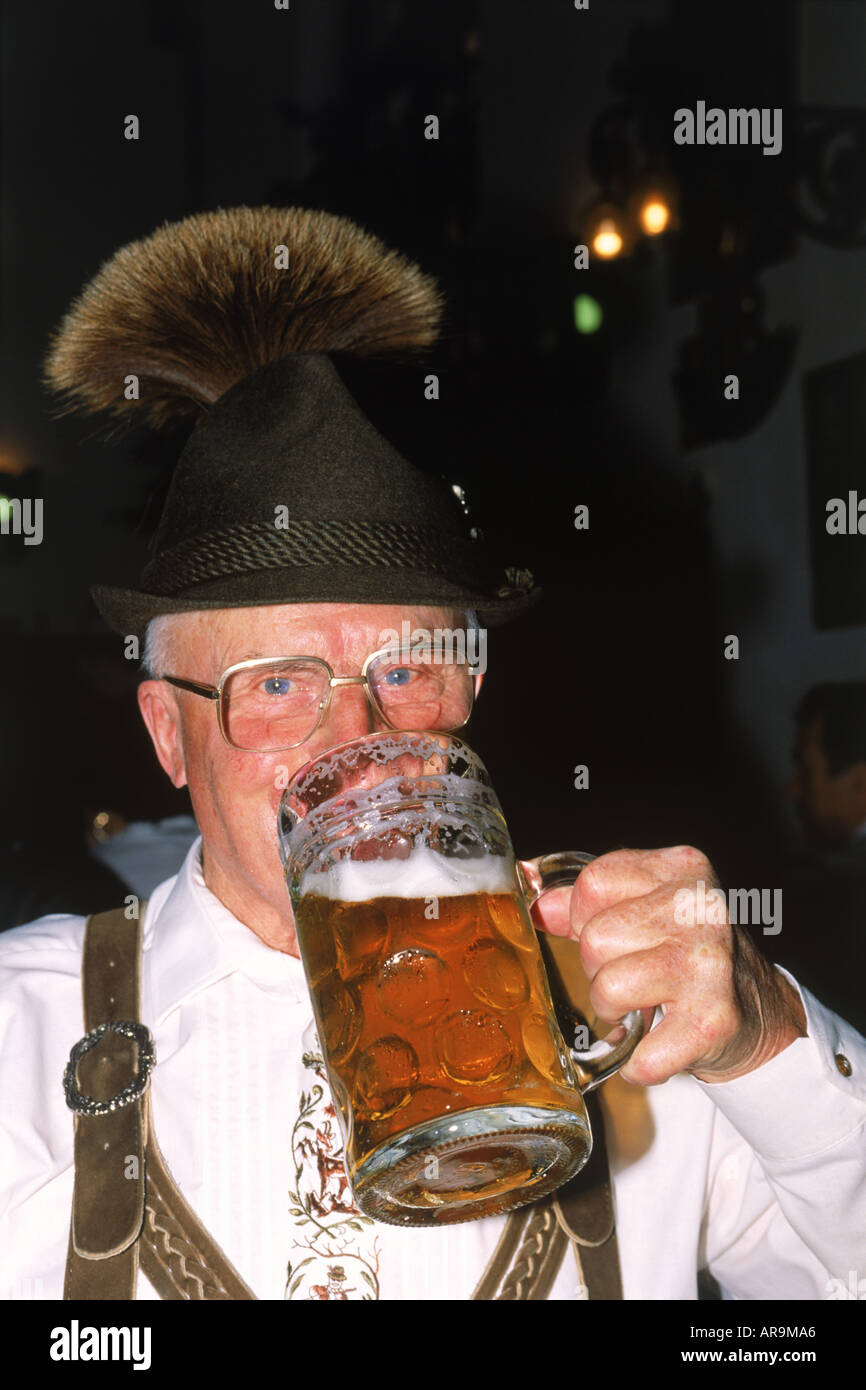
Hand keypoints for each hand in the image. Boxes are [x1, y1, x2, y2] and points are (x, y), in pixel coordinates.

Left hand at [525, 845, 806, 1084]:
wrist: (758, 1012)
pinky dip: (638, 1063)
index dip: (586, 918)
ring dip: (614, 1011)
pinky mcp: (714, 1020)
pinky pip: (640, 1053)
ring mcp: (709, 962)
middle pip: (595, 938)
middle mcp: (701, 907)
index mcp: (682, 868)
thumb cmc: (686, 955)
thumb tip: (533, 896)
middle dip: (600, 968)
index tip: (616, 938)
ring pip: (607, 988)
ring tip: (644, 1006)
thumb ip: (586, 902)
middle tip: (635, 977)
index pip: (593, 884)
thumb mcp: (644, 909)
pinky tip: (655, 1046)